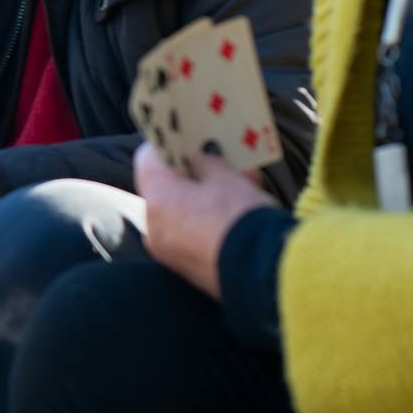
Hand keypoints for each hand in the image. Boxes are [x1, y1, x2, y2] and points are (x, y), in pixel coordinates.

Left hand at [135, 143, 279, 299]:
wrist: (265, 275)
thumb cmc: (242, 219)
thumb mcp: (226, 178)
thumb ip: (205, 162)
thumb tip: (197, 157)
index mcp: (156, 200)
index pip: (147, 158)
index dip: (168, 144)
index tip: (188, 138)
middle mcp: (153, 227)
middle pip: (165, 187)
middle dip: (193, 172)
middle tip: (221, 160)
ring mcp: (167, 251)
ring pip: (180, 211)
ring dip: (205, 196)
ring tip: (242, 182)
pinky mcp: (185, 268)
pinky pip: (190, 234)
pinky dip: (207, 219)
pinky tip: (238, 210)